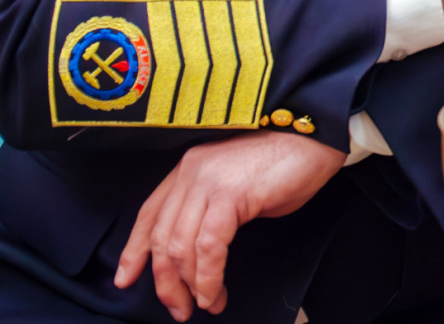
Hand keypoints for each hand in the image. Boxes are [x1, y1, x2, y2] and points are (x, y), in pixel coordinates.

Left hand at [114, 130, 344, 319]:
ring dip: (190, 286)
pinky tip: (215, 292)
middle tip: (179, 309)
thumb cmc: (288, 163)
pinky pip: (209, 247)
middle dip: (166, 282)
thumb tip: (205, 253)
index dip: (134, 251)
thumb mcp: (238, 188)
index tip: (126, 279)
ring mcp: (208, 181)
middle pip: (161, 238)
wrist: (316, 137)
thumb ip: (214, 212)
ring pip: (181, 247)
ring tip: (206, 304)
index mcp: (189, 168)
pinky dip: (210, 277)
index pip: (149, 215)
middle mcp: (192, 172)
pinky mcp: (230, 194)